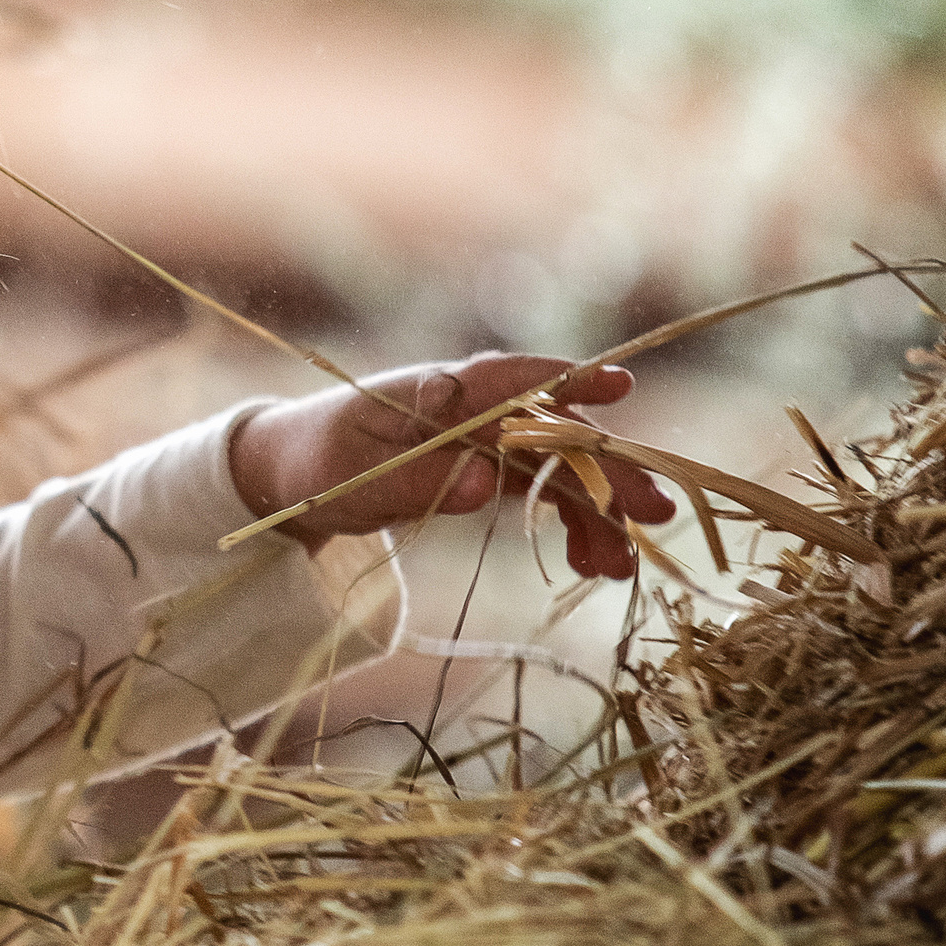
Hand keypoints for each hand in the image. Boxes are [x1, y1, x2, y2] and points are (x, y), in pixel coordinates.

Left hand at [228, 353, 675, 578]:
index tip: (621, 386)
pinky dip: (572, 526)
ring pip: (561, 469)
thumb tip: (489, 479)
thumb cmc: (315, 465)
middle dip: (608, 471)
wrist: (289, 476)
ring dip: (598, 512)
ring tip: (620, 567)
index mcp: (439, 393)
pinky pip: (545, 494)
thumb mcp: (353, 479)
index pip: (512, 378)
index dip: (568, 380)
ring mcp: (486, 440)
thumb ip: (417, 480)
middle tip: (655, 514)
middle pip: (555, 434)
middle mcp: (474, 410)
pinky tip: (595, 563)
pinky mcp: (489, 470)